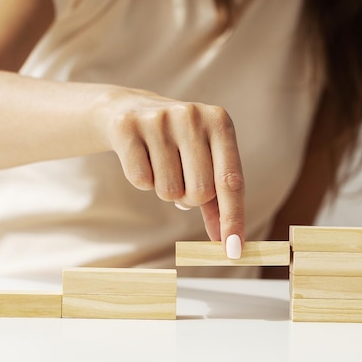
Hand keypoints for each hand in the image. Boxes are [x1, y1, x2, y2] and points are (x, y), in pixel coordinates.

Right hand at [99, 87, 244, 258]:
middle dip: (190, 199)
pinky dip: (143, 181)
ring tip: (162, 164)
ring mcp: (159, 119)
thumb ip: (218, 202)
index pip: (231, 181)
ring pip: (169, 190)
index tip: (233, 251)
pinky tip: (143, 158)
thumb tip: (226, 242)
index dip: (233, 218)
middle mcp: (192, 116)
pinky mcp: (128, 128)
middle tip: (182, 180)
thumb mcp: (205, 162)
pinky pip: (141, 181)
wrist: (130, 110)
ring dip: (166, 190)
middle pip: (200, 192)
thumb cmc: (178, 144)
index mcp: (220, 122)